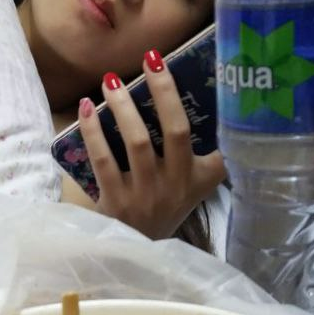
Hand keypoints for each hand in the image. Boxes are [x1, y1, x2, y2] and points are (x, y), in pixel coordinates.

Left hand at [70, 50, 226, 239]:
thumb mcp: (190, 189)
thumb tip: (199, 102)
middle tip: (151, 60)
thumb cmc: (162, 210)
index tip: (222, 83)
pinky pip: (103, 159)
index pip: (221, 146)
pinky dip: (94, 130)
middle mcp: (177, 186)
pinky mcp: (115, 202)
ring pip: (137, 141)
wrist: (134, 254)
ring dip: (124, 106)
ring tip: (111, 81)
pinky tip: (87, 108)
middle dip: (164, 92)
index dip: (225, 117)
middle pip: (177, 131)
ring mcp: (146, 195)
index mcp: (199, 180)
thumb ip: (201, 159)